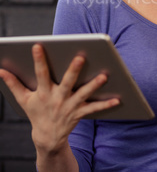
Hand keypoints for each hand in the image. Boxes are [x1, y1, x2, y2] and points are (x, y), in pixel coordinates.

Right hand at [0, 43, 118, 153]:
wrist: (47, 137)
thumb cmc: (36, 113)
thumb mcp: (23, 99)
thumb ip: (13, 83)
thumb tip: (0, 70)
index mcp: (43, 92)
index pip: (40, 73)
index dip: (38, 60)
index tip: (37, 45)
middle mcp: (57, 98)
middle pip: (66, 82)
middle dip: (73, 70)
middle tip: (81, 57)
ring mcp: (69, 106)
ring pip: (83, 94)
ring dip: (94, 85)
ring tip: (105, 76)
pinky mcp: (79, 113)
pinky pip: (94, 108)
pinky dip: (106, 104)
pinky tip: (118, 99)